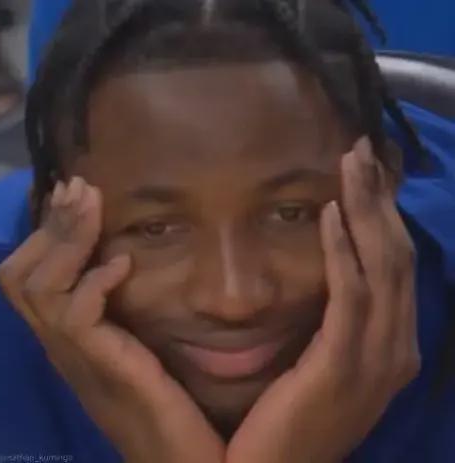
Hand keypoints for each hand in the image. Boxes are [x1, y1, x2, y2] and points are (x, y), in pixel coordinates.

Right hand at [0, 177, 224, 462]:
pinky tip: (121, 264)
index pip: (30, 277)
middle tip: (77, 187)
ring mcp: (74, 358)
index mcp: (67, 336)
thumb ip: (120, 309)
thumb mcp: (133, 341)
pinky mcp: (100, 367)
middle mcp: (59, 345)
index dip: (48, 233)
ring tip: (90, 204)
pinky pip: (76, 318)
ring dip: (67, 240)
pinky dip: (94, 283)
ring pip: (39, 288)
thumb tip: (125, 257)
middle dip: (51, 226)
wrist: (172, 455)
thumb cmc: (162, 397)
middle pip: (22, 275)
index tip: (74, 195)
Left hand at [226, 138, 419, 462]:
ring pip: (380, 266)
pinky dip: (342, 251)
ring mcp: (377, 358)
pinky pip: (349, 296)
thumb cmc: (296, 418)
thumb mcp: (327, 364)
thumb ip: (339, 323)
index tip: (364, 175)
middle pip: (393, 255)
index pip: (393, 266)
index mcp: (391, 345)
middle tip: (360, 152)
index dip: (382, 216)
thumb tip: (334, 272)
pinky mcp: (344, 365)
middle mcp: (397, 347)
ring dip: (365, 210)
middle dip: (378, 199)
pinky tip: (327, 213)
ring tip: (351, 164)